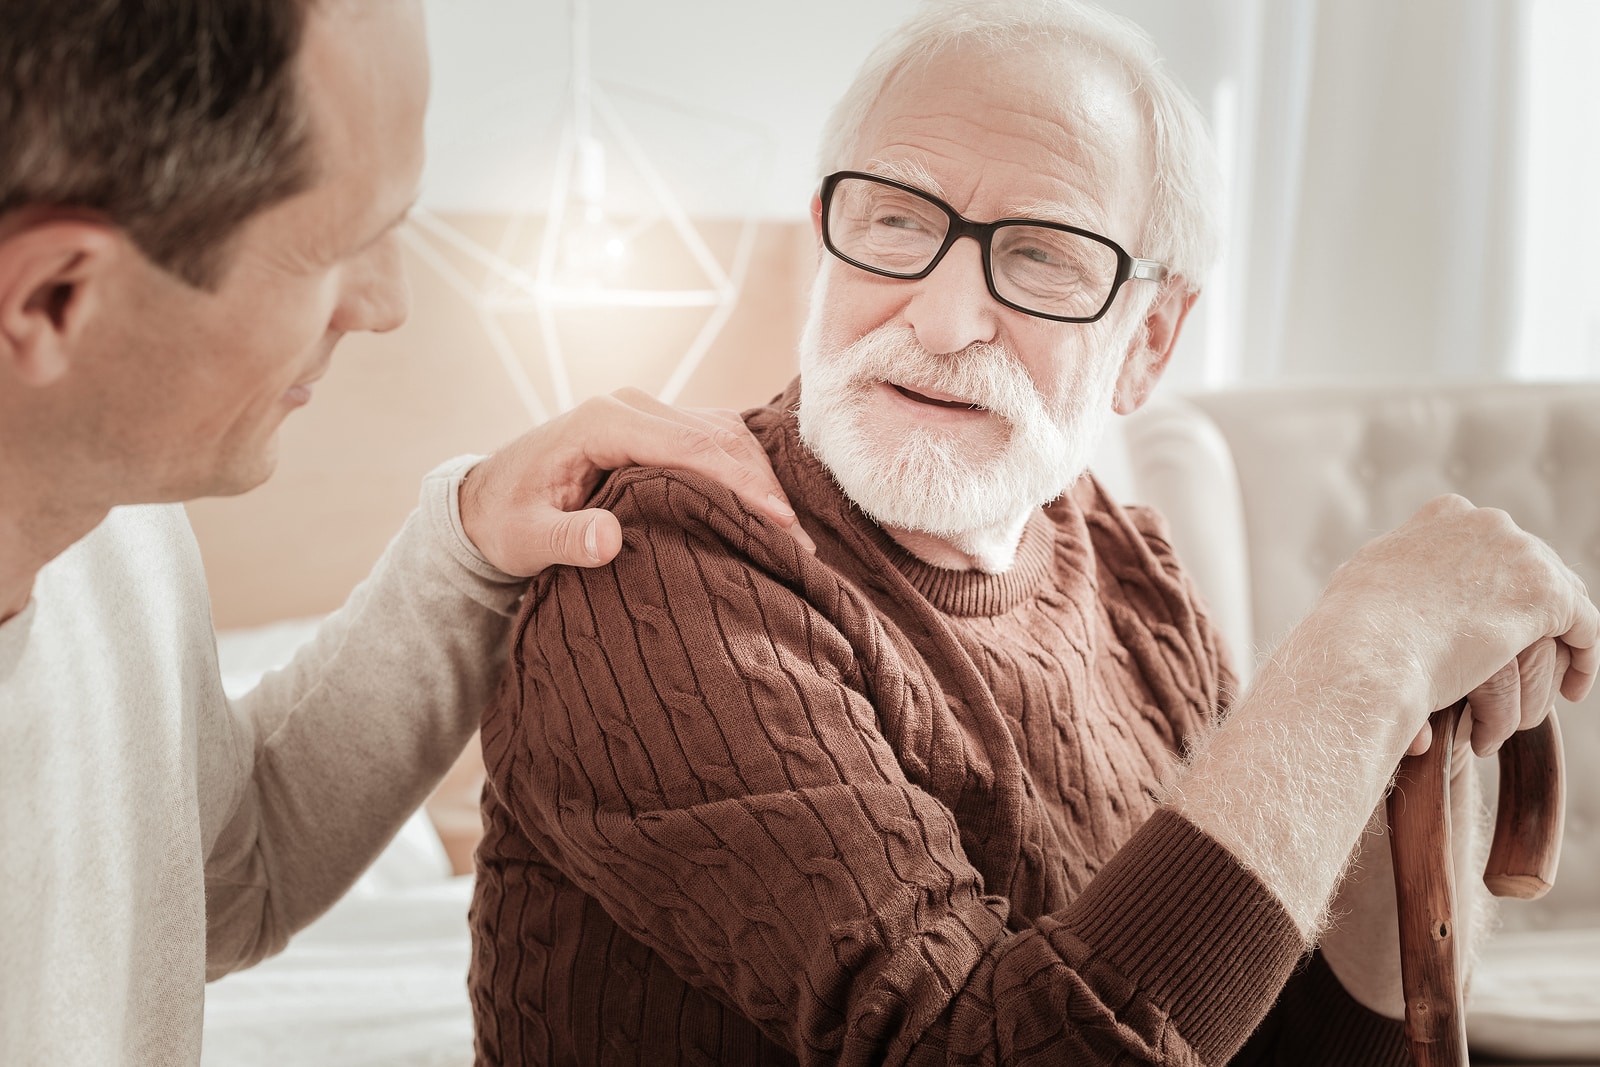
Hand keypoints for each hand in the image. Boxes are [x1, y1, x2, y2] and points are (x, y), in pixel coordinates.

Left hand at [458, 388, 815, 576]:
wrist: (489, 498)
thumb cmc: (505, 520)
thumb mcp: (524, 539)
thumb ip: (565, 539)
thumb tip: (607, 540)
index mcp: (603, 422)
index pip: (690, 445)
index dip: (740, 483)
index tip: (778, 522)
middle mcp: (631, 407)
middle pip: (718, 436)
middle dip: (763, 486)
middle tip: (797, 543)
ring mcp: (647, 413)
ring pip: (725, 434)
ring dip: (761, 480)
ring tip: (791, 536)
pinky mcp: (658, 429)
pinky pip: (716, 441)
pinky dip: (747, 473)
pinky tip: (766, 514)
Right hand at [1319, 495, 1596, 754]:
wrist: (1366, 649)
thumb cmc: (1350, 627)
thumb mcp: (1361, 578)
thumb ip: (1389, 570)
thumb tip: (1382, 583)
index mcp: (1443, 516)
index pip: (1492, 545)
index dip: (1499, 584)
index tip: (1495, 619)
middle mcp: (1485, 522)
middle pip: (1533, 566)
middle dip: (1533, 609)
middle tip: (1535, 651)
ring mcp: (1519, 552)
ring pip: (1562, 597)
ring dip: (1561, 638)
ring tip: (1558, 678)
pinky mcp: (1545, 593)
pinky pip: (1584, 627)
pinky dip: (1584, 658)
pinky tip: (1574, 689)